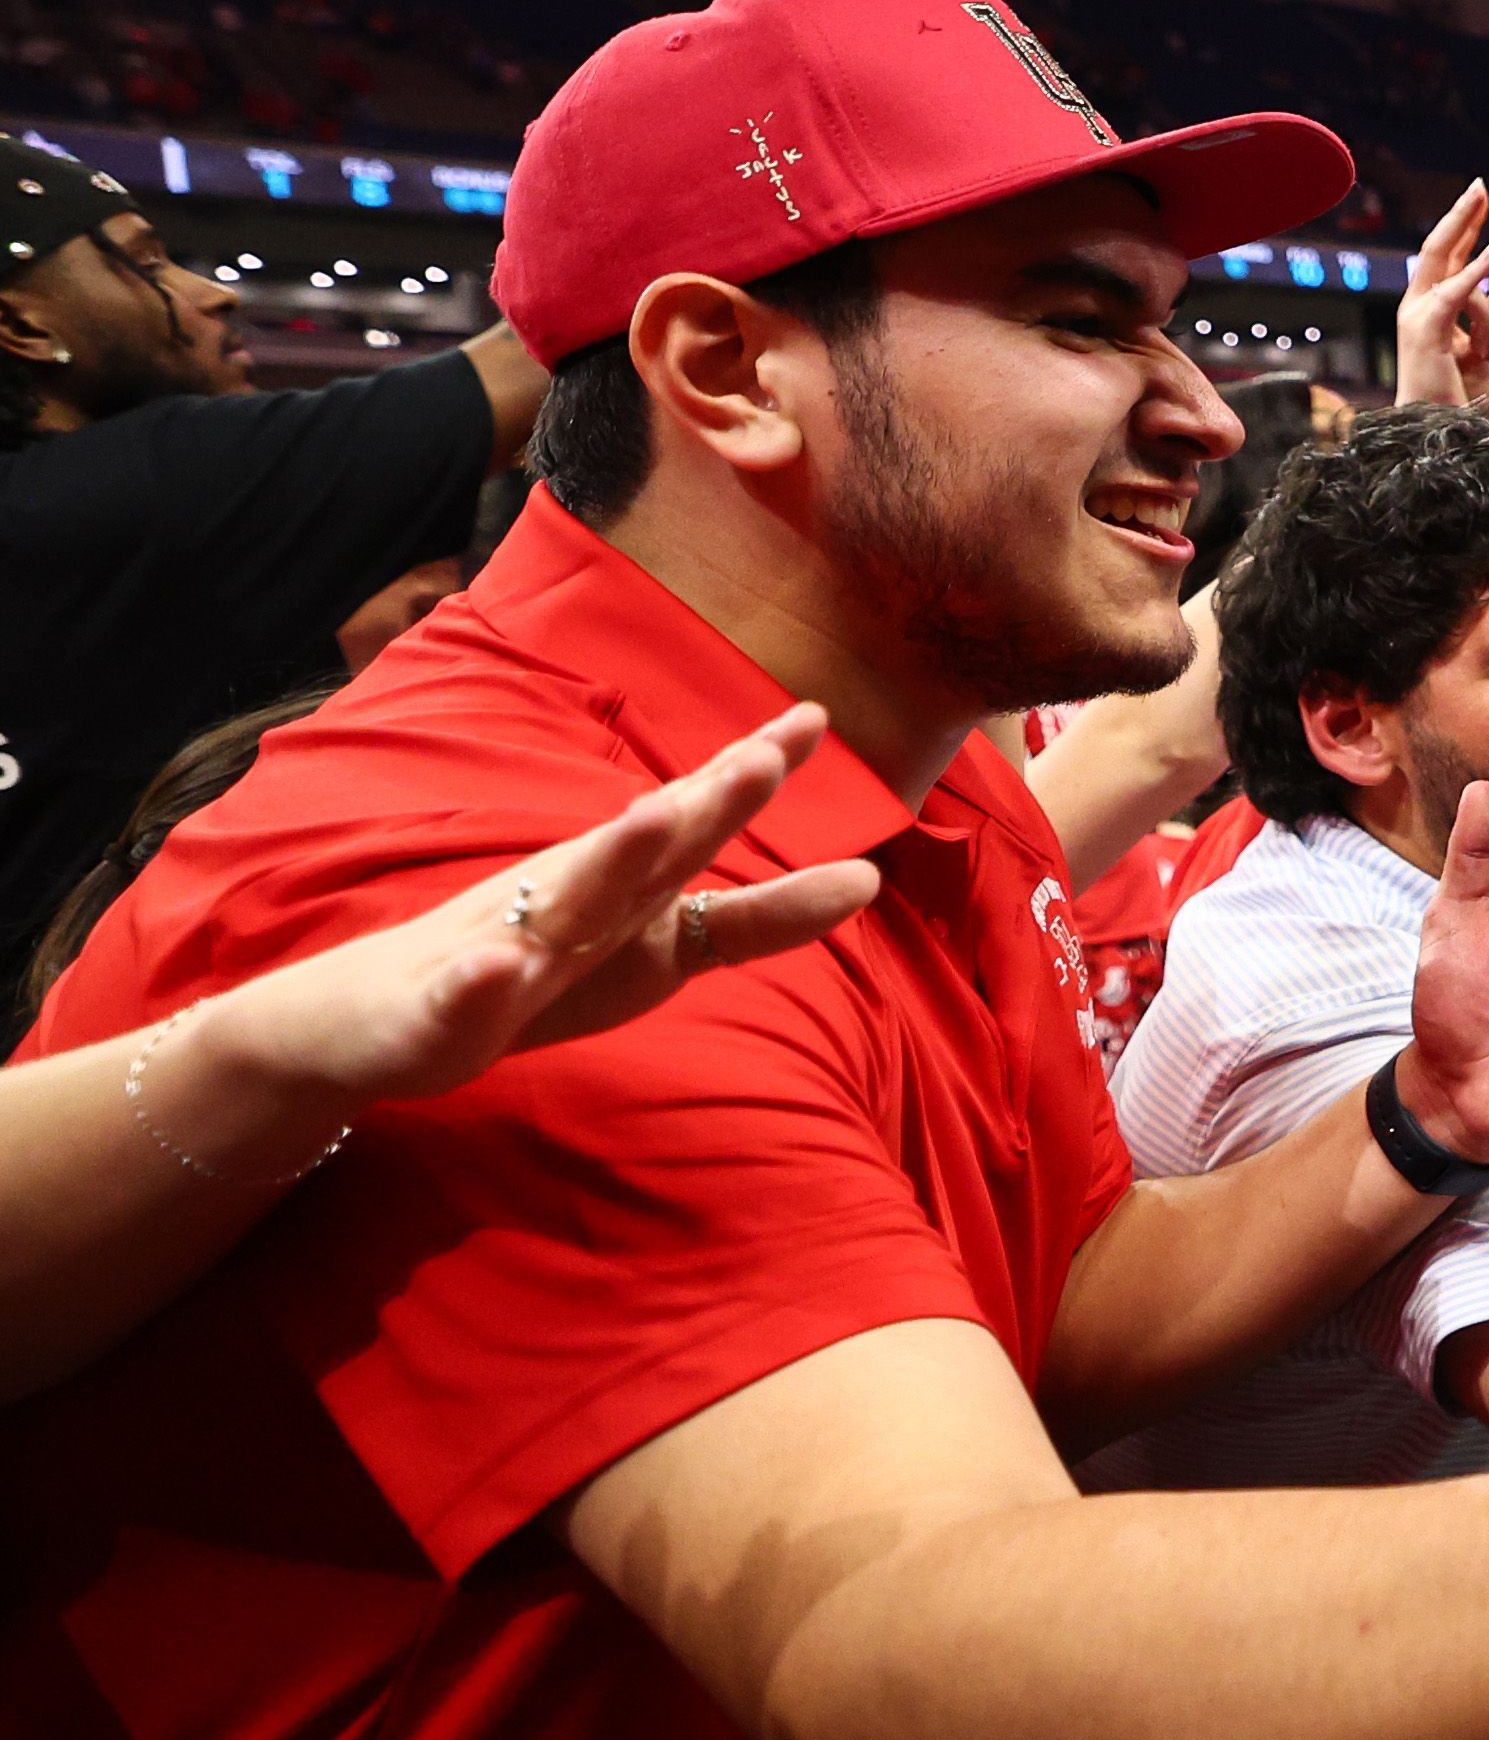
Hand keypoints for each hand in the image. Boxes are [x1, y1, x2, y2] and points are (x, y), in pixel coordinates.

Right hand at [207, 705, 879, 1117]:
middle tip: (764, 758)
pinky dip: (484, 979)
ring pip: (565, 902)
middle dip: (707, 804)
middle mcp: (571, 901)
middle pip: (651, 849)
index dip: (754, 778)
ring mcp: (506, 947)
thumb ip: (751, 918)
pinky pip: (468, 992)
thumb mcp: (660, 951)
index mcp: (622, 889)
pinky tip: (500, 964)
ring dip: (610, 859)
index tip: (815, 719)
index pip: (699, 825)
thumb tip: (865, 885)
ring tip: (652, 817)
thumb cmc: (532, 973)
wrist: (373, 1020)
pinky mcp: (446, 1005)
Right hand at [1394, 176, 1488, 409]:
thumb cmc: (1459, 398)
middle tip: (1480, 187)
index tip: (1481, 202)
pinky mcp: (1426, 331)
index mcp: (1430, 309)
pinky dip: (1473, 274)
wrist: (1438, 432)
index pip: (1446, 259)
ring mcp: (1417, 317)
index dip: (1464, 229)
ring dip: (1471, 244)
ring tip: (1486, 214)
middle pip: (1438, 248)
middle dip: (1460, 215)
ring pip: (1447, 268)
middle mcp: (1417, 306)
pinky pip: (1454, 295)